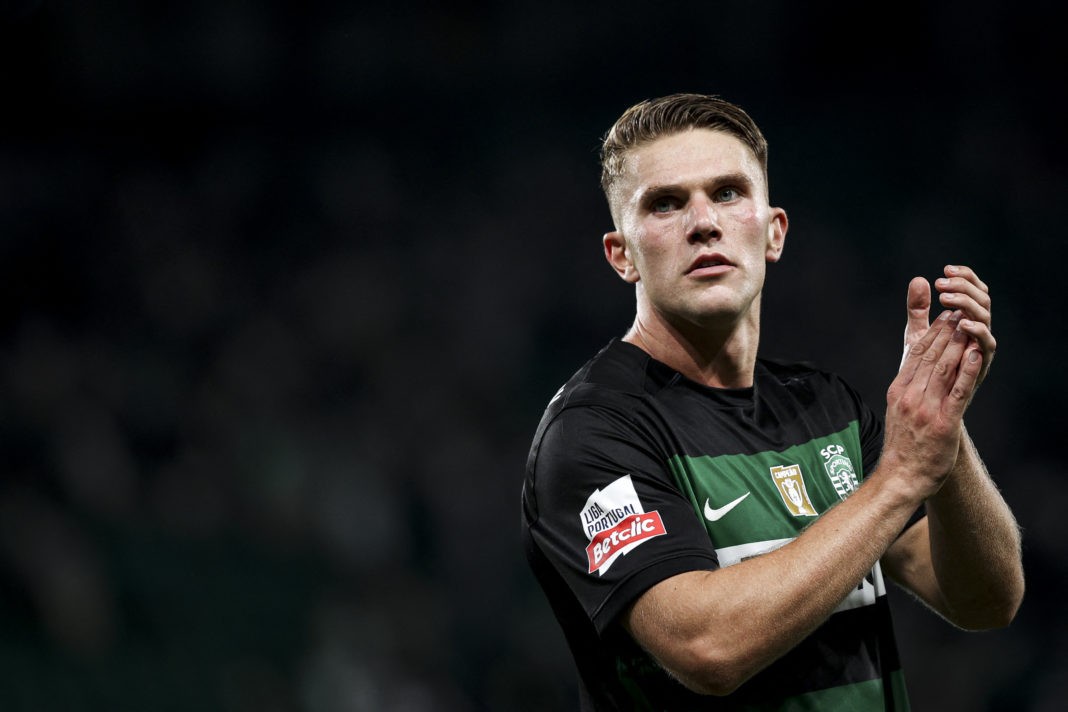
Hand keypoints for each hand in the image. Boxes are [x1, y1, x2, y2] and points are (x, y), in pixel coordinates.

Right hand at [884, 311, 983, 497]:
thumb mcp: (898, 411)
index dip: (931, 332)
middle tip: (959, 311)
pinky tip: (975, 355)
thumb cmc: (903, 447)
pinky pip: (957, 392)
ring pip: (943, 368)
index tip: (943, 317)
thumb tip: (915, 372)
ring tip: (969, 326)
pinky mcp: (944, 423)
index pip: (915, 354)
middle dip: (946, 331)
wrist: (901, 477)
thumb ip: (907, 389)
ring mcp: (926, 409)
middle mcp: (910, 396)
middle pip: (930, 356)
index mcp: (898, 391)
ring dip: (958, 343)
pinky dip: (967, 371)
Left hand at [901, 265, 994, 386]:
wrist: (929, 407)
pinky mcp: (981, 368)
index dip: (965, 277)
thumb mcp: (918, 336)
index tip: (946, 269)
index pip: (975, 290)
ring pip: (986, 321)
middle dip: (964, 289)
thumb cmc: (925, 370)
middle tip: (943, 284)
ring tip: (949, 301)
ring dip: (969, 308)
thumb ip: (918, 311)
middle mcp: (978, 333)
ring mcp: (981, 349)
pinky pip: (986, 348)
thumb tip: (918, 279)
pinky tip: (963, 326)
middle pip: (983, 302)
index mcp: (967, 321)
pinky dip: (978, 335)